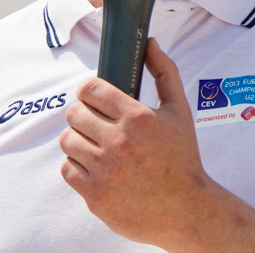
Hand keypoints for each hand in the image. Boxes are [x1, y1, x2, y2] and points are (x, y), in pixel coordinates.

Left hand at [60, 38, 213, 248]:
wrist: (187, 210)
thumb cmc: (183, 157)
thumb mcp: (180, 111)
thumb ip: (165, 73)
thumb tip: (150, 44)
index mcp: (137, 118)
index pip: (90, 89)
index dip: (89, 91)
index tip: (92, 97)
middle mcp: (119, 143)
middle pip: (74, 113)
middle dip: (82, 114)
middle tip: (94, 121)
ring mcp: (105, 171)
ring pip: (67, 140)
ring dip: (77, 139)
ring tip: (93, 143)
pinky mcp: (95, 196)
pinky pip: (67, 169)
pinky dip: (76, 166)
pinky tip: (94, 165)